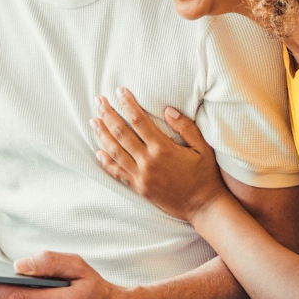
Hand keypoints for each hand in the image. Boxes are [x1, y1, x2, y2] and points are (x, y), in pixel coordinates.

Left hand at [92, 88, 226, 221]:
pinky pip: (117, 173)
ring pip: (114, 152)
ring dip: (102, 135)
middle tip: (98, 101)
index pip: (138, 120)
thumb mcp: (202, 147)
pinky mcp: (138, 188)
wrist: (203, 206)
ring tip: (93, 121)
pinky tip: (98, 151)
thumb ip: (186, 126)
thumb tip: (167, 109)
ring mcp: (141, 176)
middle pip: (121, 133)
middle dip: (108, 114)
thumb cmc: (205, 175)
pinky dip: (106, 162)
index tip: (119, 91)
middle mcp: (148, 161)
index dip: (127, 104)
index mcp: (162, 148)